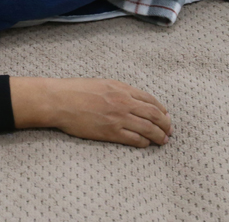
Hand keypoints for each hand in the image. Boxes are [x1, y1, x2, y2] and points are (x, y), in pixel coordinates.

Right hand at [10, 77, 171, 147]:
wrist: (59, 100)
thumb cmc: (75, 90)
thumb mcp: (100, 83)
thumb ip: (117, 91)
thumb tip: (130, 99)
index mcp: (121, 89)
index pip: (150, 99)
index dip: (161, 109)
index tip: (165, 115)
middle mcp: (123, 102)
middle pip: (154, 115)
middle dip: (165, 124)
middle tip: (169, 130)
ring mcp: (118, 118)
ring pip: (148, 128)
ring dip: (158, 136)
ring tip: (163, 140)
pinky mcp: (111, 132)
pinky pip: (134, 139)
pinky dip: (143, 142)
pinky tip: (145, 144)